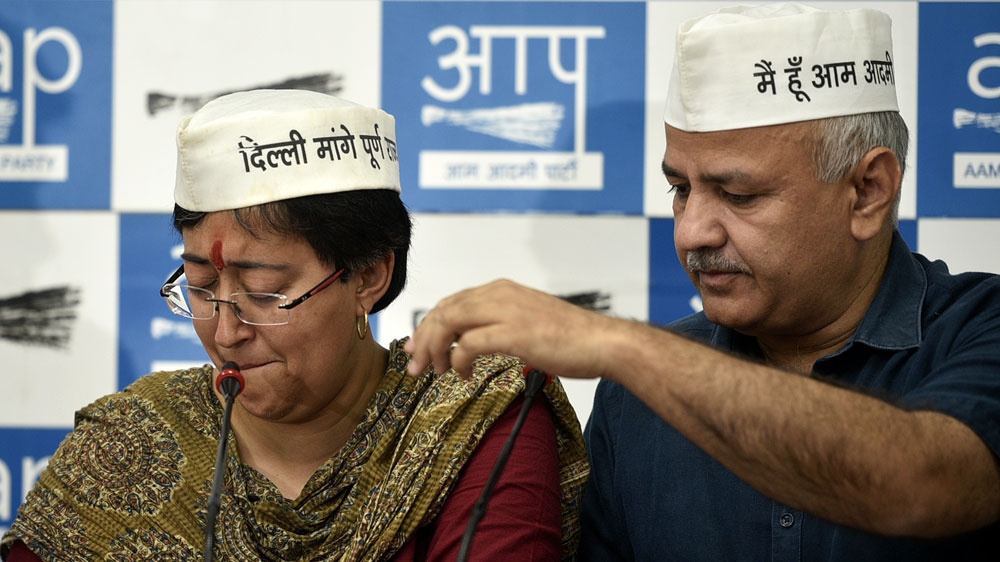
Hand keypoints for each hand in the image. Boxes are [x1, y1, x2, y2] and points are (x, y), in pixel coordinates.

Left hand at [404, 278, 613, 378]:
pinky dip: (458, 361)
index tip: (418, 347)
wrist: (603, 342)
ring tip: (435, 371)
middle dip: (423, 338)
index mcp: (501, 290)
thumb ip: (497, 325)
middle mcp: (500, 294)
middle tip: (416, 365)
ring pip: (449, 322)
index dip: (428, 325)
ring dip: (434, 349)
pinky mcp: (513, 333)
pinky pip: (468, 344)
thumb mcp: (526, 321)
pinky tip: (463, 375)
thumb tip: (468, 342)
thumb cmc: (570, 338)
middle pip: (443, 310)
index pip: (452, 302)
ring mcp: (506, 311)